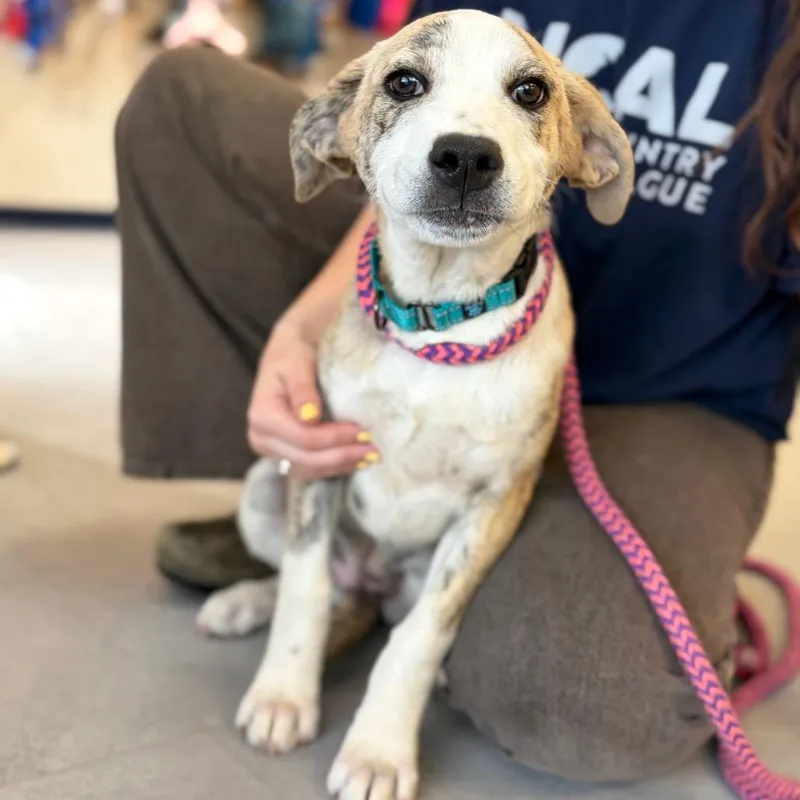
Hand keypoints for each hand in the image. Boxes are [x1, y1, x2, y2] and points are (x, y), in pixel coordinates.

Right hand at [247, 321, 377, 481]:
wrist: (287, 355)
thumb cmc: (293, 354)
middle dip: (342, 456)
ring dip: (340, 466)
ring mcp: (271, 450)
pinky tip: (355, 460)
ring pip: (308, 469)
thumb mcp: (297, 362)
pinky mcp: (284, 455)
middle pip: (306, 458)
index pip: (304, 437)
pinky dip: (333, 467)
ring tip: (369, 458)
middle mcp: (261, 437)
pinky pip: (309, 469)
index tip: (364, 432)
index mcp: (262, 415)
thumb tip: (309, 418)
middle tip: (374, 451)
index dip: (335, 439)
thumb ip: (302, 389)